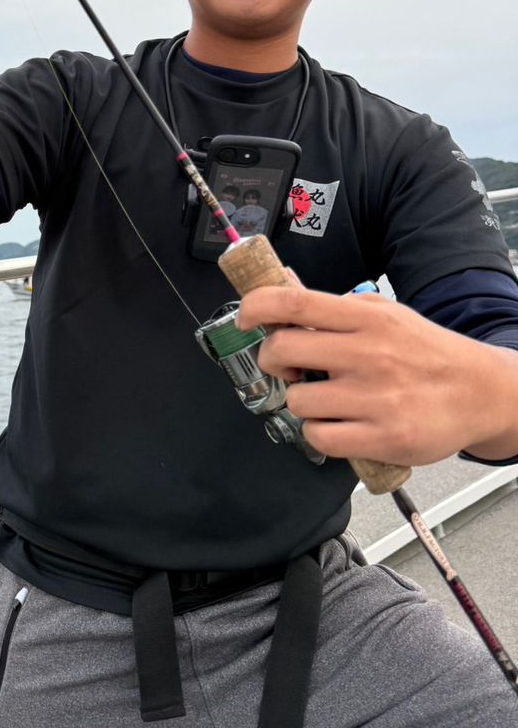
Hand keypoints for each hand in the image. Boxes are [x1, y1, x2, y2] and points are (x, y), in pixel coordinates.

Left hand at [237, 284, 517, 465]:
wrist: (481, 392)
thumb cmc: (427, 353)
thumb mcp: (385, 315)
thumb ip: (335, 309)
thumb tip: (283, 290)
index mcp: (368, 318)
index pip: (295, 303)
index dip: (257, 306)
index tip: (246, 317)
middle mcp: (369, 354)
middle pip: (282, 350)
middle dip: (273, 360)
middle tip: (290, 367)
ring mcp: (376, 397)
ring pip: (297, 400)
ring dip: (302, 401)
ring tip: (327, 399)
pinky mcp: (383, 437)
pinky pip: (319, 436)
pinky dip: (320, 433)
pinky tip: (339, 424)